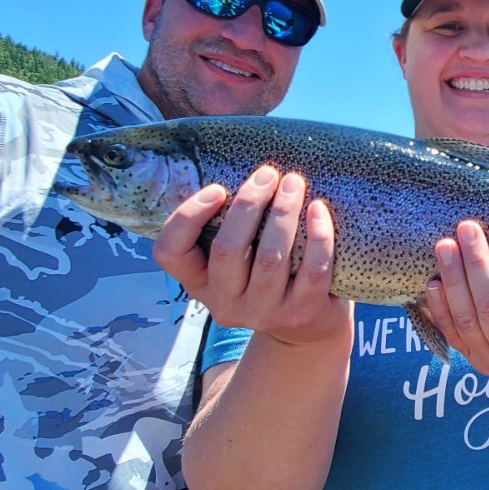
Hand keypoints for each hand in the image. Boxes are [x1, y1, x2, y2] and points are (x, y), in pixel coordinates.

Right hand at [152, 165, 350, 346]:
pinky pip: (312, 270)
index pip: (170, 252)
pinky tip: (318, 209)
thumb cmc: (264, 272)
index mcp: (198, 282)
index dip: (188, 217)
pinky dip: (318, 235)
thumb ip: (224, 225)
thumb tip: (233, 164)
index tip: (217, 189)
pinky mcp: (301, 312)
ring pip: (271, 258)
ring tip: (294, 182)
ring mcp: (263, 312)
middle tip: (267, 174)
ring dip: (283, 213)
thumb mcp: (235, 257)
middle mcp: (224, 302)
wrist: (305, 324)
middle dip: (248, 205)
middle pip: (227, 250)